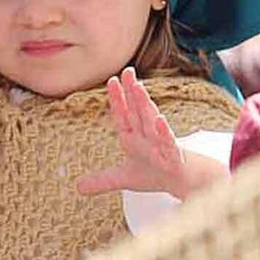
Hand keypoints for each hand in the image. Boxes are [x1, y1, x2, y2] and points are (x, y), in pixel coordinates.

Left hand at [76, 68, 227, 200]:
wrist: (182, 184)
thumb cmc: (156, 174)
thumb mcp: (124, 179)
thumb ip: (102, 180)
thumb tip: (78, 187)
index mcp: (133, 137)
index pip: (123, 115)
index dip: (117, 99)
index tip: (112, 81)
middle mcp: (146, 136)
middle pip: (138, 110)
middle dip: (132, 91)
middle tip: (127, 71)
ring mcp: (160, 144)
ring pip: (151, 120)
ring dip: (144, 104)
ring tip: (138, 87)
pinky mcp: (172, 155)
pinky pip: (167, 141)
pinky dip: (163, 131)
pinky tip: (159, 119)